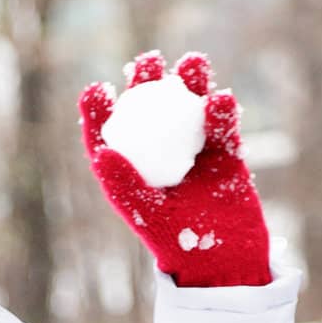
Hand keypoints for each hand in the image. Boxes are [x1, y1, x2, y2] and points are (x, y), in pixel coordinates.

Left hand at [79, 50, 271, 287]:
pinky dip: (221, 112)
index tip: (95, 90)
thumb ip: (125, 184)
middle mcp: (161, 157)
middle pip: (151, 111)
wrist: (224, 260)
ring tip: (191, 64)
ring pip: (189, 109)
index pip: (111, 136)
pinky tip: (220, 99)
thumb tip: (101, 152)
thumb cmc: (178, 244)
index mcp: (132, 173)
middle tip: (148, 62)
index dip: (100, 112)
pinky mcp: (225, 154)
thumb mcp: (147, 216)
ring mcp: (194, 152)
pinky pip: (222, 126)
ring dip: (190, 83)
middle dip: (148, 81)